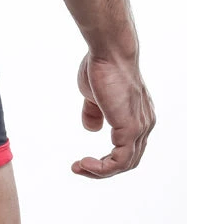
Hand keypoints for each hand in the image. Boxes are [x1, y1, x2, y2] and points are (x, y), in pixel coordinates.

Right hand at [72, 52, 155, 178]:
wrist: (110, 52)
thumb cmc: (102, 67)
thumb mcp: (94, 95)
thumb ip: (94, 112)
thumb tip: (92, 129)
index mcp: (138, 116)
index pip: (128, 148)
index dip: (107, 158)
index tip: (84, 159)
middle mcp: (144, 124)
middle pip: (128, 161)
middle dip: (102, 169)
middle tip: (79, 167)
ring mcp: (140, 128)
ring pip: (125, 164)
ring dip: (100, 171)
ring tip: (79, 167)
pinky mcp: (131, 129)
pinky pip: (119, 160)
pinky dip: (102, 168)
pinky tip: (85, 163)